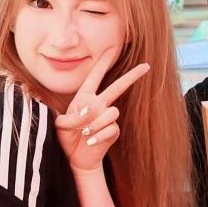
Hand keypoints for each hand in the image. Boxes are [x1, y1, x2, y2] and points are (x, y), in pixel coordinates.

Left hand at [54, 47, 148, 172]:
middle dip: (132, 76)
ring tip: (85, 133)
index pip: (94, 76)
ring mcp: (107, 117)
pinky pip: (111, 128)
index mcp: (84, 98)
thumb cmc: (66, 138)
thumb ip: (72, 116)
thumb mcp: (61, 126)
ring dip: (97, 123)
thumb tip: (91, 109)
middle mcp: (98, 104)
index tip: (111, 49)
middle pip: (118, 87)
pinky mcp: (113, 131)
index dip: (103, 62)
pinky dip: (99, 136)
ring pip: (112, 112)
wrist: (76, 157)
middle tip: (146, 66)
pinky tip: (90, 142)